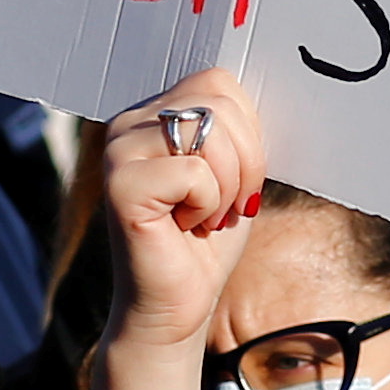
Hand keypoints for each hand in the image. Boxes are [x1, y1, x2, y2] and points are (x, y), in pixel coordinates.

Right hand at [98, 68, 268, 369]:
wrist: (176, 308)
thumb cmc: (206, 243)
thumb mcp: (233, 172)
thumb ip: (235, 128)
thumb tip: (272, 80)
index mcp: (150, 113)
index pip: (219, 82)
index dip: (248, 133)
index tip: (236, 182)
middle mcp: (126, 123)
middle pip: (219, 102)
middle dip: (245, 161)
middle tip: (225, 205)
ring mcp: (118, 151)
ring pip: (210, 134)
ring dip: (228, 187)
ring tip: (204, 216)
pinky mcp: (121, 185)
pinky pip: (196, 173)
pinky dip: (208, 206)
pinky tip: (185, 228)